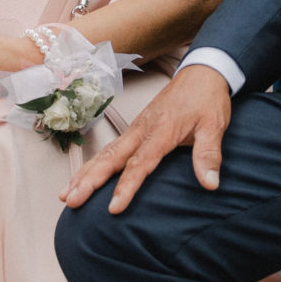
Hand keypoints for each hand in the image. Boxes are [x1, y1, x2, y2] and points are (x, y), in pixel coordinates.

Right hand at [62, 64, 231, 213]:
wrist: (202, 73)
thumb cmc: (207, 99)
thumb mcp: (214, 126)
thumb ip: (208, 155)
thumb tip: (210, 184)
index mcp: (160, 131)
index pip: (139, 163)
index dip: (126, 187)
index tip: (113, 208)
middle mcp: (142, 130)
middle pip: (111, 158)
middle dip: (89, 181)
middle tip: (71, 201)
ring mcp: (136, 129)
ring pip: (105, 153)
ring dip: (84, 174)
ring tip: (66, 195)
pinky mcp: (136, 130)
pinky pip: (110, 149)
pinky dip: (93, 165)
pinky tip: (82, 178)